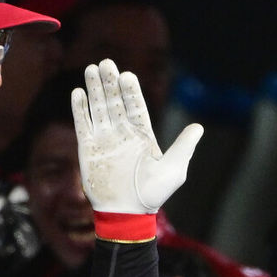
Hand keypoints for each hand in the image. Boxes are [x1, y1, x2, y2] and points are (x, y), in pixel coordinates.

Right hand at [71, 58, 203, 213]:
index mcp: (142, 135)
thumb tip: (198, 127)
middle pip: (115, 102)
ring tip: (91, 69)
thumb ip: (184, 146)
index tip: (127, 75)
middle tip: (106, 63)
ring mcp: (104, 140)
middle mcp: (122, 134)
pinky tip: (78, 92)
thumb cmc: (152, 194)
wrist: (126, 213)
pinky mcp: (87, 150)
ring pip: (99, 108)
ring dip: (95, 89)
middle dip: (110, 82)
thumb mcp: (173, 169)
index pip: (135, 106)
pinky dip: (80, 109)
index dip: (130, 90)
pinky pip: (82, 125)